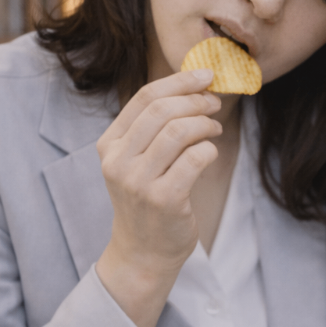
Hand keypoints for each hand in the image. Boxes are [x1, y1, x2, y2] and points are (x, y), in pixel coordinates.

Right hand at [95, 69, 221, 326]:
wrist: (144, 251)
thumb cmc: (149, 199)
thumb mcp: (139, 160)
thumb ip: (156, 127)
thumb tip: (194, 85)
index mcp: (109, 144)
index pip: (145, 97)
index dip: (179, 81)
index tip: (206, 75)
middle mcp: (118, 161)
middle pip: (163, 110)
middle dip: (196, 100)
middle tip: (215, 104)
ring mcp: (138, 181)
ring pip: (179, 131)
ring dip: (205, 124)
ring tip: (214, 129)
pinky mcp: (163, 199)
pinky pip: (195, 158)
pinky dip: (209, 149)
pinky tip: (210, 153)